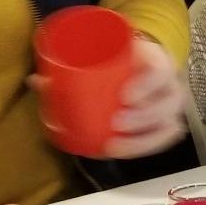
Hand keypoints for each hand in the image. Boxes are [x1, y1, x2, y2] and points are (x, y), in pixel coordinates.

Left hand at [27, 36, 187, 159]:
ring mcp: (169, 105)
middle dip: (143, 117)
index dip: (147, 85)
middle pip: (166, 103)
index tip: (124, 97)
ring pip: (167, 125)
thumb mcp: (103, 52)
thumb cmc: (122, 57)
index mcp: (157, 59)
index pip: (161, 71)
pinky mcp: (165, 122)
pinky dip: (146, 147)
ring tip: (114, 145)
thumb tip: (36, 81)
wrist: (142, 60)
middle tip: (116, 123)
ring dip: (142, 138)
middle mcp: (169, 83)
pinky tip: (125, 152)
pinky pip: (163, 138)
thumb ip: (71, 63)